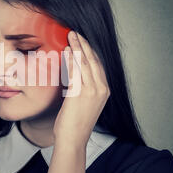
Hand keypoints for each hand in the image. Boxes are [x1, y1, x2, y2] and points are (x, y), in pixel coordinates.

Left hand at [53, 31, 110, 149]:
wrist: (73, 139)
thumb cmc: (75, 124)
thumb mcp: (83, 103)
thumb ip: (82, 88)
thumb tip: (73, 74)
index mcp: (104, 91)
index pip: (98, 66)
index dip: (89, 51)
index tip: (82, 41)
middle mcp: (101, 89)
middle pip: (93, 61)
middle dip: (84, 44)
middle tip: (76, 33)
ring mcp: (92, 91)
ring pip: (85, 63)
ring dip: (78, 47)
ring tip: (71, 36)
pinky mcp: (80, 93)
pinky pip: (76, 71)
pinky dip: (72, 59)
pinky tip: (68, 50)